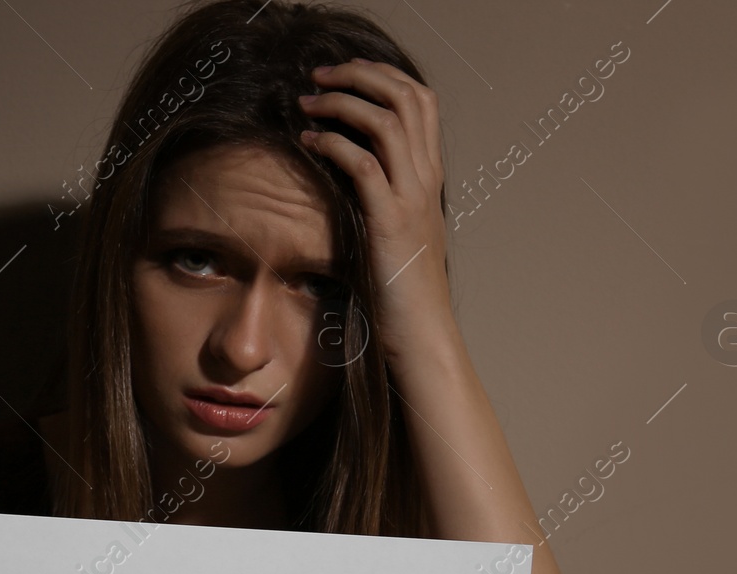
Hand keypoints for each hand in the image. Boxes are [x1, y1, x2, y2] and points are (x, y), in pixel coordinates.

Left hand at [298, 58, 457, 380]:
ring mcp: (411, 200)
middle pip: (406, 98)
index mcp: (429, 179)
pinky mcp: (389, 223)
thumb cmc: (401, 295)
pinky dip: (332, 143)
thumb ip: (382, 202)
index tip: (345, 75)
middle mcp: (425, 181)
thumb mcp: (396, 235)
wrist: (421, 336)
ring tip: (307, 102)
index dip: (384, 76)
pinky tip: (307, 143)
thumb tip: (349, 181)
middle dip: (360, 76)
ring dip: (342, 102)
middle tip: (319, 76)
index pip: (420, 102)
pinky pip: (362, 165)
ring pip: (386, 121)